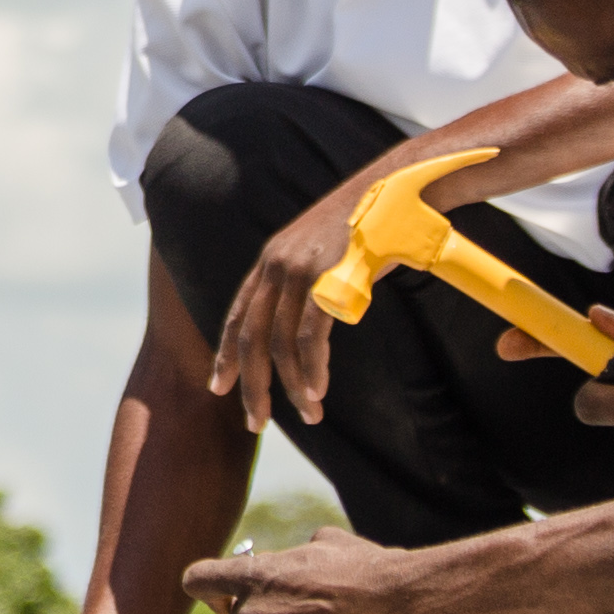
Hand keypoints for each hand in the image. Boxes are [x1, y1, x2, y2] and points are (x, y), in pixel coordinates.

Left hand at [176, 532, 441, 613]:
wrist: (401, 607)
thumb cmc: (365, 570)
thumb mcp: (323, 543)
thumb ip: (291, 556)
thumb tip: (292, 562)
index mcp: (254, 578)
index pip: (198, 580)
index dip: (208, 585)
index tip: (218, 590)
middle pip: (239, 613)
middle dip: (263, 607)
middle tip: (300, 600)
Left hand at [209, 169, 385, 433]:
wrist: (394, 191)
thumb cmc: (365, 226)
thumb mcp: (320, 250)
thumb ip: (302, 282)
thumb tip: (300, 322)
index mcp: (269, 261)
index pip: (236, 316)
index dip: (225, 355)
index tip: (218, 388)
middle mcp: (276, 265)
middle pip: (251, 337)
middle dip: (252, 385)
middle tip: (257, 422)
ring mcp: (301, 270)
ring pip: (281, 344)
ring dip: (293, 386)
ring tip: (310, 414)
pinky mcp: (327, 278)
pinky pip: (311, 335)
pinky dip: (312, 368)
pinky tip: (317, 391)